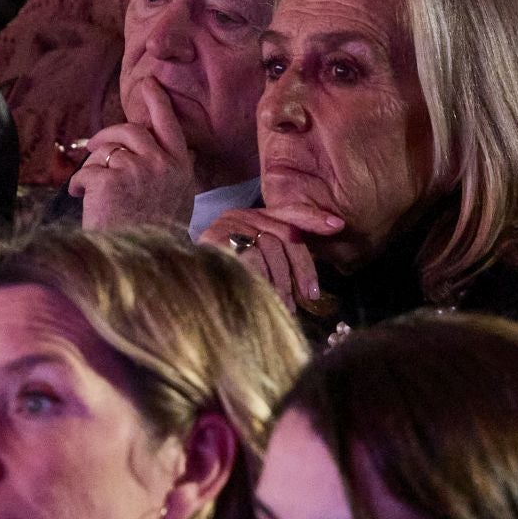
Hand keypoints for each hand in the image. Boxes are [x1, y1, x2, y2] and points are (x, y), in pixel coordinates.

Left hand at [67, 77, 198, 230]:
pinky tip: (82, 199)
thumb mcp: (178, 201)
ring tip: (88, 187)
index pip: (169, 124)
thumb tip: (177, 151)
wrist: (139, 267)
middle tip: (94, 145)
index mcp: (181, 168)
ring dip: (92, 165)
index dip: (157, 100)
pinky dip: (79, 185)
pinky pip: (87, 171)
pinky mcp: (109, 180)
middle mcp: (162, 164)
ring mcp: (136, 170)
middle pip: (130, 130)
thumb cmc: (154, 237)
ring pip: (105, 150)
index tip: (149, 83)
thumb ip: (173, 173)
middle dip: (108, 135)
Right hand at [199, 204, 343, 311]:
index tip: (337, 225)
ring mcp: (227, 226)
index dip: (313, 217)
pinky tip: (266, 297)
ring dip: (282, 281)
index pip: (288, 212)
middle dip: (302, 267)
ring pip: (270, 249)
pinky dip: (263, 280)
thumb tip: (311, 280)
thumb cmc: (221, 282)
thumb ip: (279, 260)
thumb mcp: (255, 267)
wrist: (180, 286)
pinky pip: (251, 260)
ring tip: (286, 306)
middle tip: (309, 295)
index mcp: (251, 217)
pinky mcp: (215, 241)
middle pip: (285, 235)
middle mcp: (239, 215)